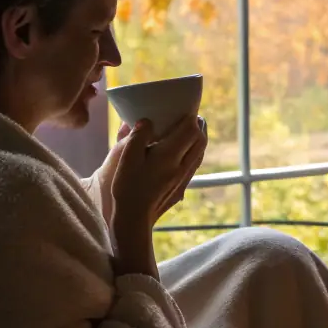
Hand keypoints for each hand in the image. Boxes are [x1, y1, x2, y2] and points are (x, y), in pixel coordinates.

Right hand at [106, 114, 207, 231]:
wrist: (134, 219)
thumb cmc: (127, 187)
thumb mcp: (126, 158)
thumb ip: (138, 136)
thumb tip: (147, 121)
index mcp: (169, 155)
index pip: (190, 129)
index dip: (190, 117)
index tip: (185, 109)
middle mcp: (182, 165)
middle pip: (200, 140)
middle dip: (198, 126)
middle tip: (190, 117)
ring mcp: (183, 177)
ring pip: (199, 153)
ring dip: (198, 139)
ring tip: (190, 131)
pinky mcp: (181, 187)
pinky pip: (194, 164)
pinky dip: (194, 152)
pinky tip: (183, 153)